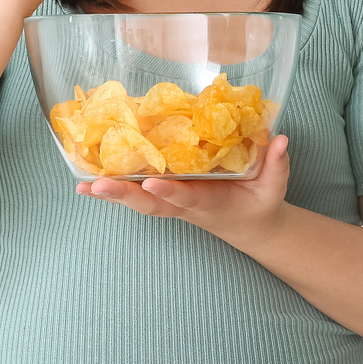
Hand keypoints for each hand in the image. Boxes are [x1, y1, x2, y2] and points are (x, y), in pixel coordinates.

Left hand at [77, 136, 293, 249]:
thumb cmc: (260, 202)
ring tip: (83, 186)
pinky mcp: (164, 195)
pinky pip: (135, 193)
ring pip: (138, 201)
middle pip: (151, 205)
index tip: (152, 184)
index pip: (189, 199)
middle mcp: (185, 205)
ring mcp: (172, 202)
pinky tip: (85, 182)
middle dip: (125, 196)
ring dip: (110, 194)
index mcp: (212, 203)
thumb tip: (279, 139)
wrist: (249, 224)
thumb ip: (277, 164)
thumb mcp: (274, 186)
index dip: (171, 193)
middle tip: (97, 187)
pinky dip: (110, 189)